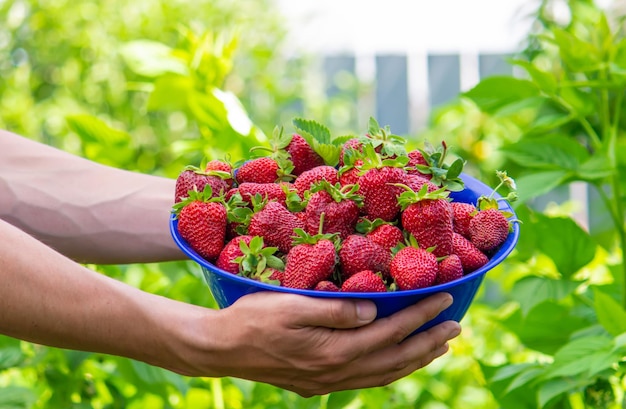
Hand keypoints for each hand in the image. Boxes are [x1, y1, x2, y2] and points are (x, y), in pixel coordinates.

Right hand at [182, 291, 460, 396]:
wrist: (221, 348)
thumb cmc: (253, 317)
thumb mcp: (291, 305)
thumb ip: (335, 310)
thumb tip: (375, 311)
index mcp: (334, 350)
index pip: (391, 331)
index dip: (421, 315)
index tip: (446, 299)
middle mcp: (337, 372)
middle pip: (395, 359)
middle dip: (429, 342)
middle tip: (455, 326)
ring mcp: (328, 382)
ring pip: (384, 374)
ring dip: (414, 359)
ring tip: (437, 346)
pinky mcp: (318, 384)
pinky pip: (367, 380)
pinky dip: (390, 370)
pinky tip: (396, 361)